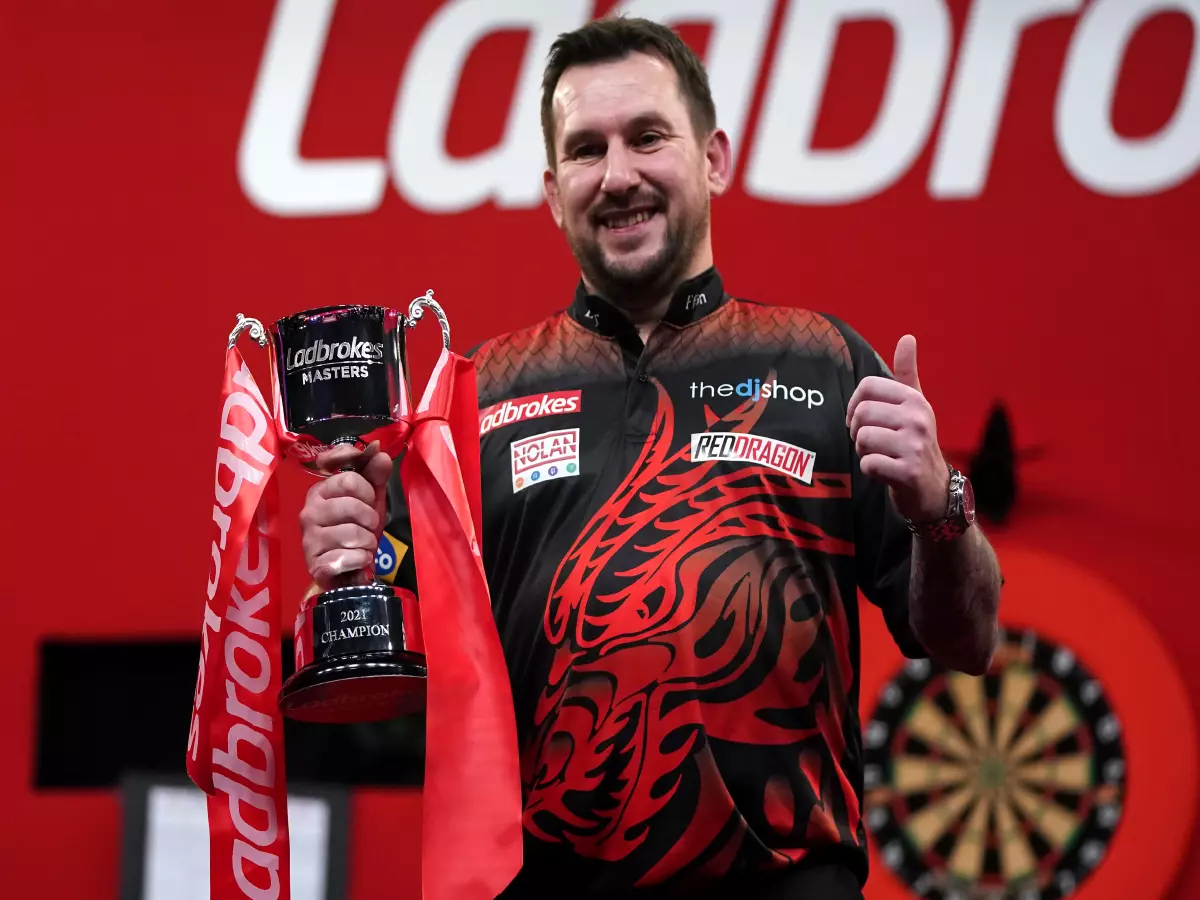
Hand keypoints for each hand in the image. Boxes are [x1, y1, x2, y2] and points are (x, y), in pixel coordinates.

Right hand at [299, 441, 393, 590]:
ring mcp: (309, 537)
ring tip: (363, 543)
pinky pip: (351, 556)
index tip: (367, 497)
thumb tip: (377, 448)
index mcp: (321, 490)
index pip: (350, 477)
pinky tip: (357, 558)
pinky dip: (362, 558)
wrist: (348, 568)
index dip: (367, 488)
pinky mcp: (315, 562)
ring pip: (353, 532)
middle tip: (368, 525)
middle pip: (353, 504)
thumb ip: (374, 474)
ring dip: (368, 540)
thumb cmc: (357, 528)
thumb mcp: (371, 499)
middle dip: (370, 516)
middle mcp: (310, 510)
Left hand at [845, 335, 948, 522]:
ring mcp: (915, 446)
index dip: (855, 405)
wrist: (934, 490)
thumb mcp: (915, 406)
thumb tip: (907, 337)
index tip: (861, 419)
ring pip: (862, 438)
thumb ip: (907, 373)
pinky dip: (869, 470)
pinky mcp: (909, 472)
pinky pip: (868, 464)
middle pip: (862, 413)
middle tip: (872, 442)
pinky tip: (885, 472)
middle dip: (857, 431)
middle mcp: (918, 419)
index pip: (868, 386)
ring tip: (880, 455)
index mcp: (915, 400)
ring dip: (862, 451)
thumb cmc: (916, 443)